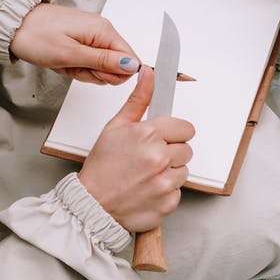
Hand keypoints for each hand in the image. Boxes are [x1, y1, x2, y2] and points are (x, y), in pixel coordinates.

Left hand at [10, 3, 141, 84]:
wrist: (13, 24)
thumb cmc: (35, 36)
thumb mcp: (70, 54)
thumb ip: (104, 61)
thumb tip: (133, 66)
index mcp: (103, 30)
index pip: (130, 60)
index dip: (113, 74)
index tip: (92, 71)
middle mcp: (101, 29)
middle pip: (116, 65)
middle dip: (95, 73)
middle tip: (74, 66)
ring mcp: (92, 33)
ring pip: (101, 65)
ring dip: (83, 70)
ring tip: (65, 62)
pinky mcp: (83, 38)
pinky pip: (90, 59)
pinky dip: (76, 65)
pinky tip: (64, 60)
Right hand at [78, 67, 194, 231]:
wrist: (93, 204)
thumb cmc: (102, 167)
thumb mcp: (116, 127)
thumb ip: (138, 100)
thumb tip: (149, 74)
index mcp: (149, 135)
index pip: (186, 128)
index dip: (174, 133)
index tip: (163, 138)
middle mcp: (160, 158)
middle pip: (186, 149)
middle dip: (171, 152)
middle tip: (149, 158)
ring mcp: (166, 182)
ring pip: (184, 170)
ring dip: (169, 172)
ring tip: (146, 174)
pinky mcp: (169, 202)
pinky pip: (178, 191)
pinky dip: (165, 191)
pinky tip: (147, 189)